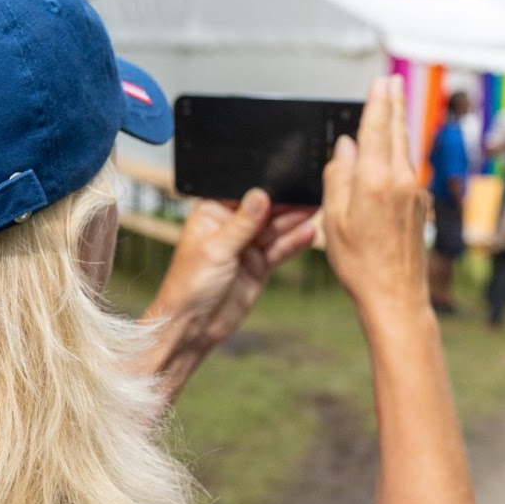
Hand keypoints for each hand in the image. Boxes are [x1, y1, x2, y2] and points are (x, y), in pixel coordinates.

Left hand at [138, 189, 316, 402]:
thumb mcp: (216, 249)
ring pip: (275, 228)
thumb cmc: (189, 286)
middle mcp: (230, 228)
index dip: (263, 185)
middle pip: (263, 209)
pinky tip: (310, 232)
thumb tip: (261, 195)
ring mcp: (246, 247)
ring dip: (294, 219)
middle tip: (308, 192)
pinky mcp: (259, 265)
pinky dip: (294, 242)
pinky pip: (280, 249)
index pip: (241, 193)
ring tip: (315, 207)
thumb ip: (242, 223)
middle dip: (285, 202)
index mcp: (211, 215)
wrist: (194, 327)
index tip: (285, 176)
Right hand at [322, 77, 429, 321]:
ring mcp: (415, 192)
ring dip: (396, 129)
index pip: (377, 128)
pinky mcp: (420, 205)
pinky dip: (397, 157)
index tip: (380, 82)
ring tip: (392, 109)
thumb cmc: (361, 264)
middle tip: (391, 83)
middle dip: (393, 105)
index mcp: (376, 180)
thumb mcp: (334, 219)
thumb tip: (346, 148)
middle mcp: (401, 180)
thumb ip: (339, 177)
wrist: (396, 295)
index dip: (378, 102)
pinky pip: (406, 172)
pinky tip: (390, 158)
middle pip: (396, 132)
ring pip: (403, 151)